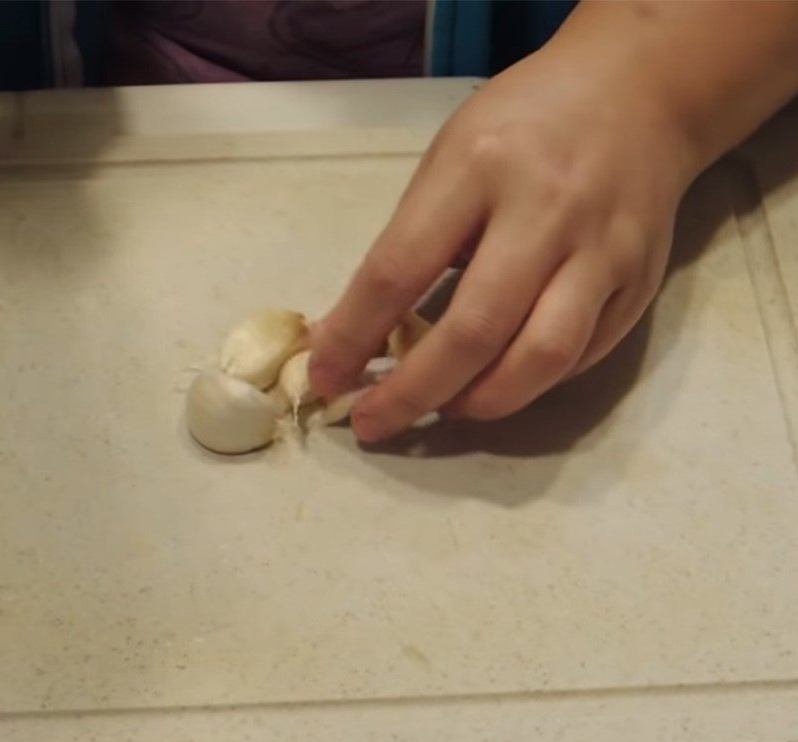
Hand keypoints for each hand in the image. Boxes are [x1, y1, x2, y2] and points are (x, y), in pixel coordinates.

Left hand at [309, 33, 698, 441]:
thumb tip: (350, 333)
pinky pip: (581, 357)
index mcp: (479, 166)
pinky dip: (530, 384)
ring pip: (542, 357)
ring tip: (443, 410)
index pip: (399, 270)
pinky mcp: (640, 282)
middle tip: (375, 423)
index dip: (354, 337)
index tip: (325, 378)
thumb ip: (405, 246)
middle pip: (476, 330)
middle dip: (414, 392)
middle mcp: (546, 211)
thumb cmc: (522, 126)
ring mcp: (604, 250)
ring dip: (481, 402)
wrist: (638, 94)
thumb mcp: (449, 160)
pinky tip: (498, 381)